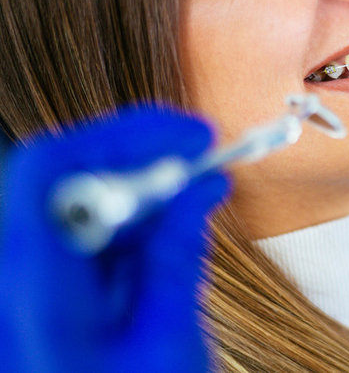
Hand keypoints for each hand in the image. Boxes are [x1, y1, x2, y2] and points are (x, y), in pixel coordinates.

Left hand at [0, 107, 229, 371]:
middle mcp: (4, 283)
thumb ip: (176, 254)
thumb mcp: (168, 344)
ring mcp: (14, 294)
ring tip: (194, 200)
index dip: (124, 134)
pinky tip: (163, 237)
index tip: (192, 135)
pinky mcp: (31, 305)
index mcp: (28, 291)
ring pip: (65, 209)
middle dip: (133, 160)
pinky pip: (70, 245)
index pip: (50, 167)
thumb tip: (197, 187)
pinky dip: (119, 231)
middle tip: (198, 162)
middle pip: (56, 181)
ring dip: (132, 194)